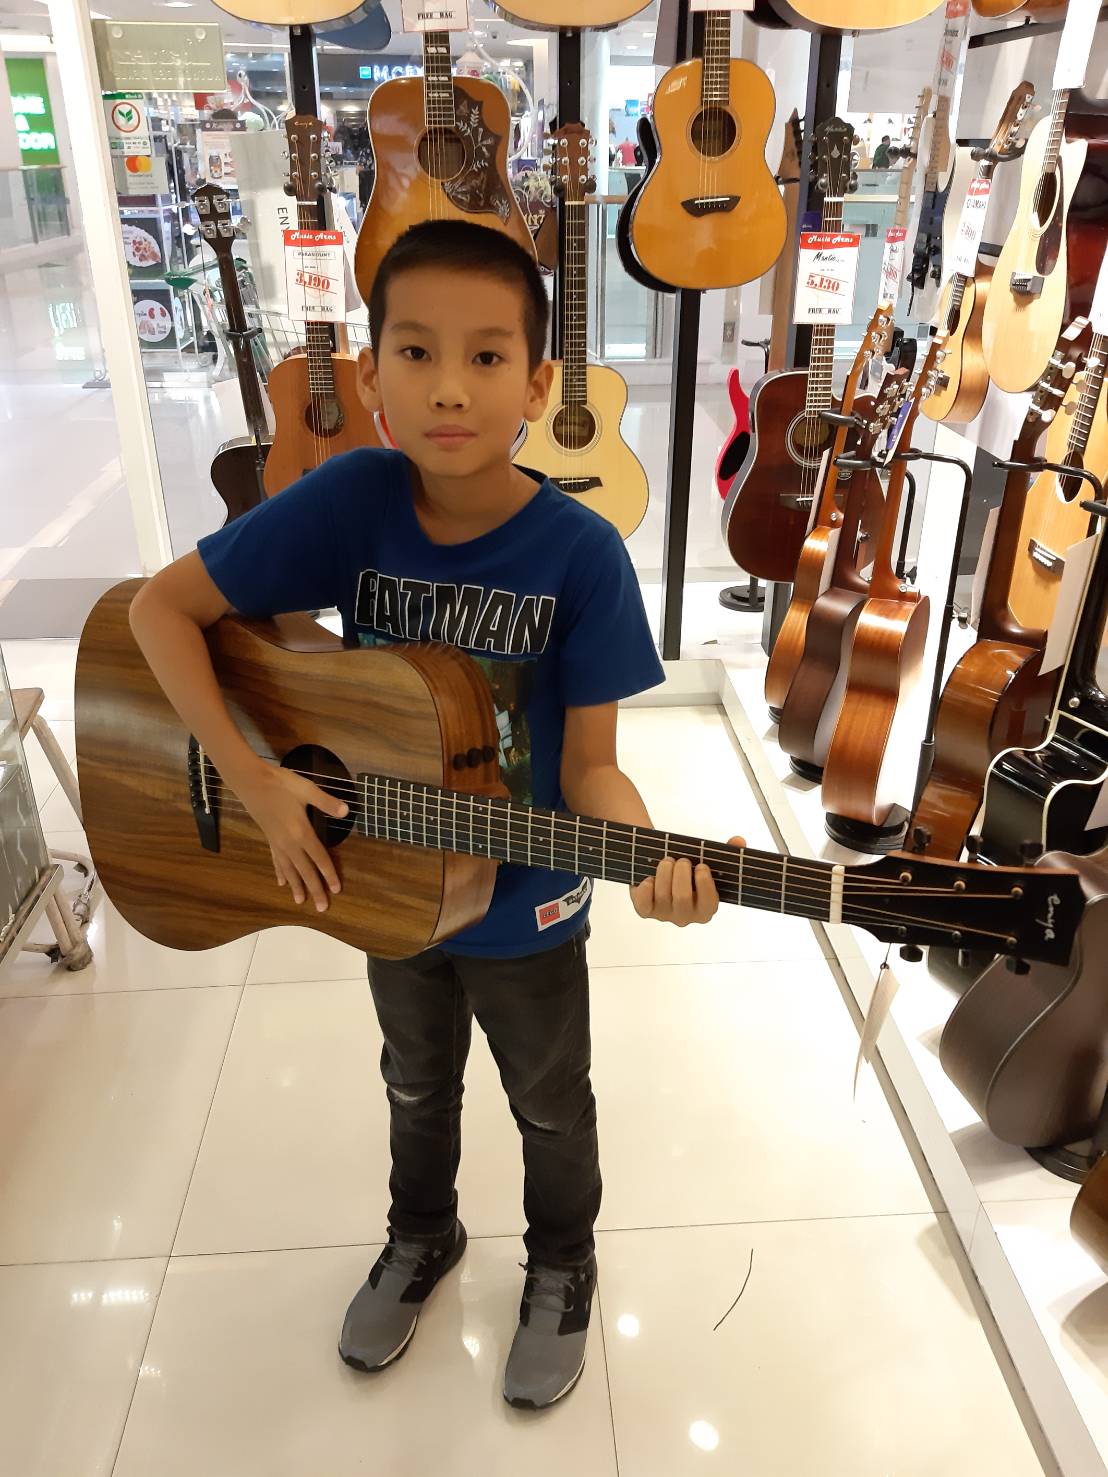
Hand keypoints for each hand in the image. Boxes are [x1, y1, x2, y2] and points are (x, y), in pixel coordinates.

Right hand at [235, 763, 347, 910]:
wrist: (251, 781)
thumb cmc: (280, 783)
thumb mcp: (306, 790)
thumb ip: (326, 802)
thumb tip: (346, 811)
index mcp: (301, 832)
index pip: (319, 858)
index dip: (329, 874)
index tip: (336, 890)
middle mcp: (289, 843)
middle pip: (305, 871)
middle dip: (314, 890)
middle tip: (322, 908)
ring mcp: (277, 843)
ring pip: (289, 870)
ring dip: (296, 886)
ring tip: (301, 902)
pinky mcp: (269, 839)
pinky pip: (277, 861)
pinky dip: (280, 872)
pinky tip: (281, 883)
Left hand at [630, 835, 745, 927]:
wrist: (659, 869)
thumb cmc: (686, 870)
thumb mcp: (707, 860)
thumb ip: (727, 852)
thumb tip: (738, 841)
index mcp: (706, 908)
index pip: (709, 903)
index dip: (704, 884)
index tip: (701, 866)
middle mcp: (686, 916)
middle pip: (683, 898)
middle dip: (681, 873)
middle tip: (681, 860)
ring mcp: (664, 915)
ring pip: (663, 895)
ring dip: (664, 872)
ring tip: (667, 861)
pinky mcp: (645, 910)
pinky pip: (644, 902)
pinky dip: (646, 886)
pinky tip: (650, 877)